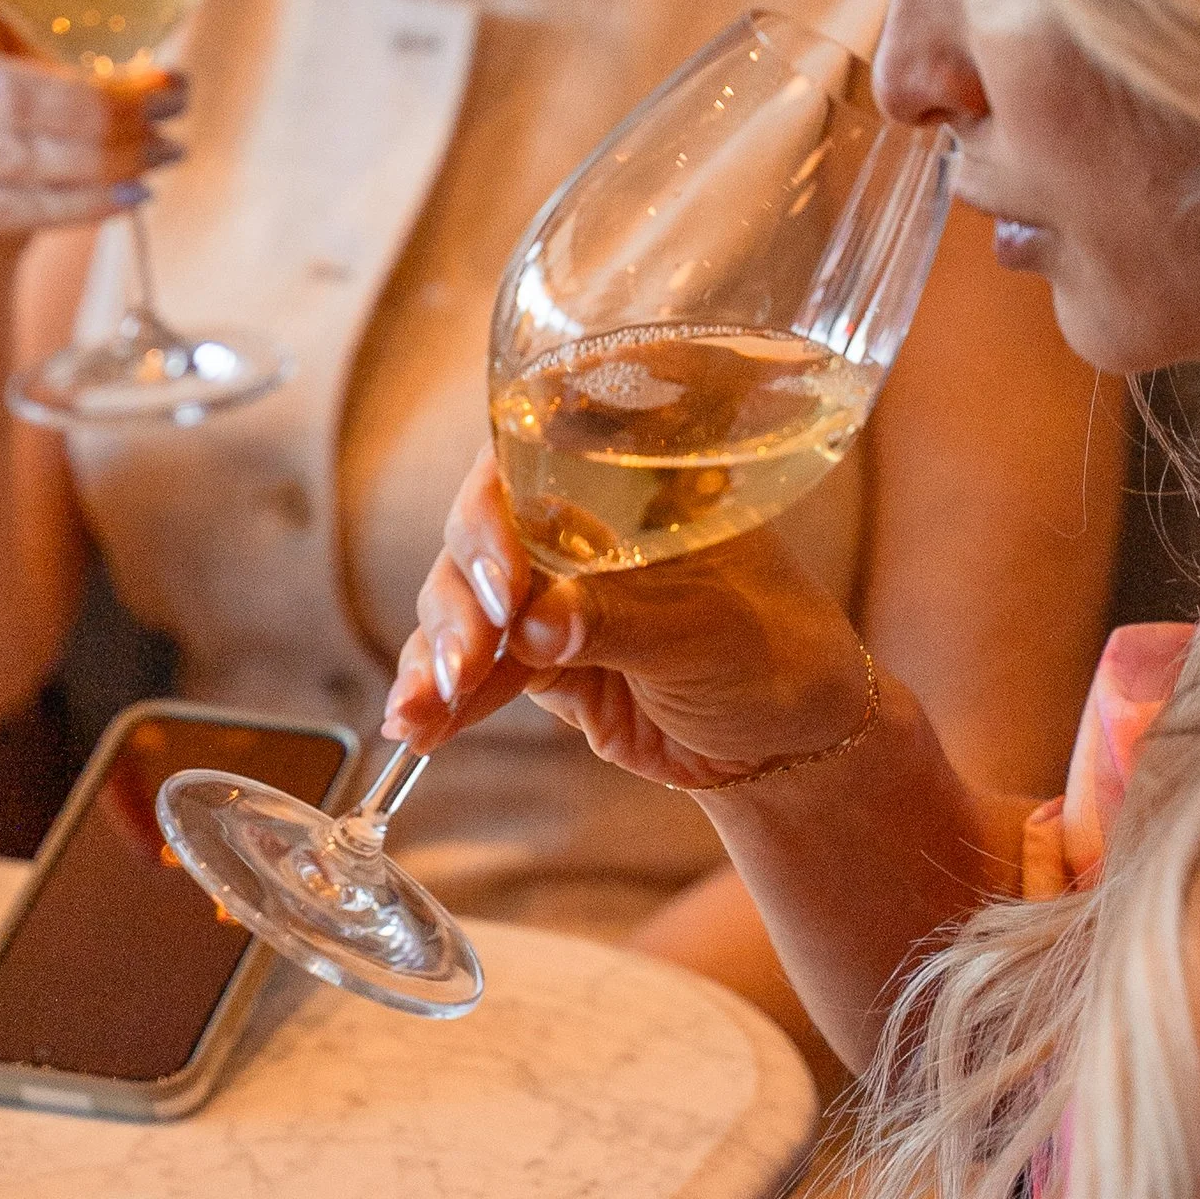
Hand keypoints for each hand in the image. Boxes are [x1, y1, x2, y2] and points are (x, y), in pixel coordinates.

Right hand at [0, 0, 183, 249]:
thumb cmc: (24, 110)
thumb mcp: (43, 57)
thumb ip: (85, 31)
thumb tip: (163, 41)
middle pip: (9, 94)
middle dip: (101, 107)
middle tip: (167, 105)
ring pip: (18, 157)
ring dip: (105, 157)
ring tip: (164, 149)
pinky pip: (18, 209)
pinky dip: (87, 203)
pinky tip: (132, 193)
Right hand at [382, 446, 884, 789]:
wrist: (786, 745)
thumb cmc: (774, 656)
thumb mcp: (704, 633)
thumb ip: (616, 621)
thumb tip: (535, 622)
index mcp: (630, 480)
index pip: (539, 453)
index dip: (500, 501)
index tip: (503, 575)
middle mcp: (579, 519)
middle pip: (482, 530)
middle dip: (462, 595)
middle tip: (471, 656)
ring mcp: (549, 586)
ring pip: (461, 600)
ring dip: (438, 652)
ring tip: (427, 706)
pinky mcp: (533, 653)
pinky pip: (469, 666)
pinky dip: (438, 695)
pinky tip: (413, 726)